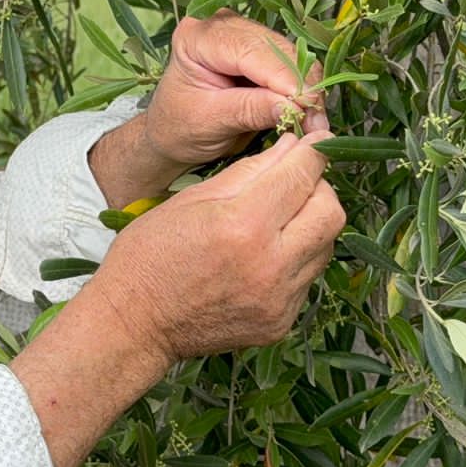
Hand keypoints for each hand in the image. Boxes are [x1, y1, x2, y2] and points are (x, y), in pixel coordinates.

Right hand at [11, 131, 345, 466]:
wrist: (134, 325)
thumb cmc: (151, 255)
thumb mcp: (192, 198)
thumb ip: (250, 171)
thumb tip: (292, 147)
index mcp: (242, 224)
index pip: (303, 174)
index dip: (314, 151)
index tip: (314, 141)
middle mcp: (269, 264)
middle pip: (331, 211)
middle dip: (319, 187)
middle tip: (294, 182)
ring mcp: (279, 299)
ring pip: (326, 245)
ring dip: (310, 223)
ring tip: (278, 219)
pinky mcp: (281, 322)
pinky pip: (307, 277)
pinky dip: (296, 258)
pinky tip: (266, 255)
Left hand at [141, 10, 329, 169]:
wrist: (172, 133)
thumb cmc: (179, 128)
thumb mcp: (210, 122)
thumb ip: (249, 110)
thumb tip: (294, 105)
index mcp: (197, 37)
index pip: (250, 50)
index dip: (283, 76)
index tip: (307, 104)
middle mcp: (222, 26)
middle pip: (275, 48)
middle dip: (300, 84)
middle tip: (317, 121)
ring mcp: (243, 34)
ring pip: (291, 54)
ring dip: (307, 87)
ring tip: (315, 121)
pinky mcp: (260, 49)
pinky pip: (292, 64)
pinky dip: (304, 88)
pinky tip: (309, 112)